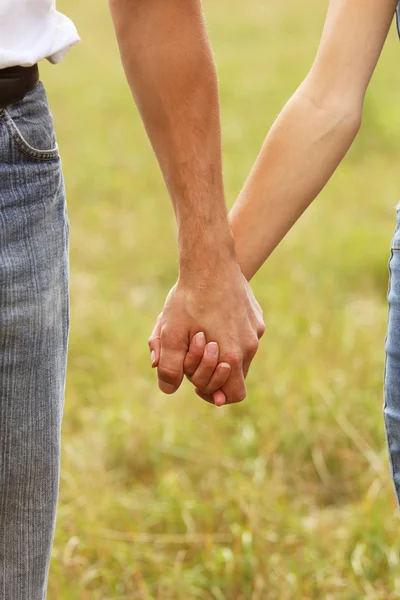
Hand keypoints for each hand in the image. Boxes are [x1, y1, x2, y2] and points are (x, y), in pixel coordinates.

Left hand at [148, 261, 264, 404]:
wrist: (210, 260)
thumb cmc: (189, 298)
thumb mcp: (171, 334)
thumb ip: (170, 367)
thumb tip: (169, 389)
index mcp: (233, 355)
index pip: (234, 395)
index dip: (215, 394)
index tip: (197, 383)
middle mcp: (250, 345)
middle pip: (236, 375)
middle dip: (213, 371)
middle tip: (194, 353)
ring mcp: (256, 329)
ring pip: (240, 354)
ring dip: (221, 352)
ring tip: (199, 333)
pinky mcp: (256, 315)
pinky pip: (244, 335)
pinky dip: (229, 334)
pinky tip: (211, 316)